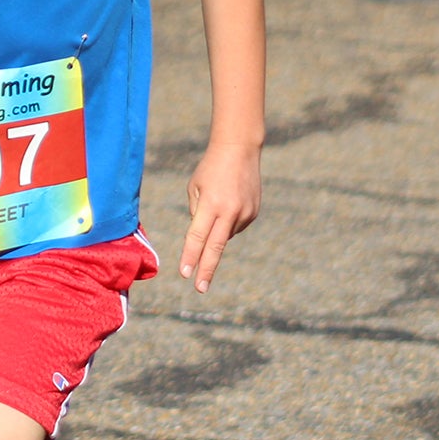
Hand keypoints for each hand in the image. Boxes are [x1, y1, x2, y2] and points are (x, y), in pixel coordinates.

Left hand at [179, 143, 261, 293]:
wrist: (240, 150)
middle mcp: (229, 211)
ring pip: (224, 235)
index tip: (185, 273)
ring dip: (216, 230)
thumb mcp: (194, 188)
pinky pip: (235, 226)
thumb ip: (196, 215)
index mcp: (210, 205)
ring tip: (218, 203)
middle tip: (200, 288)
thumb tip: (201, 239)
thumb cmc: (210, 169)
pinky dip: (228, 222)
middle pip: (215, 247)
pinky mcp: (254, 213)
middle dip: (206, 269)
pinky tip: (229, 204)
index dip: (190, 256)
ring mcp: (244, 213)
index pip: (197, 237)